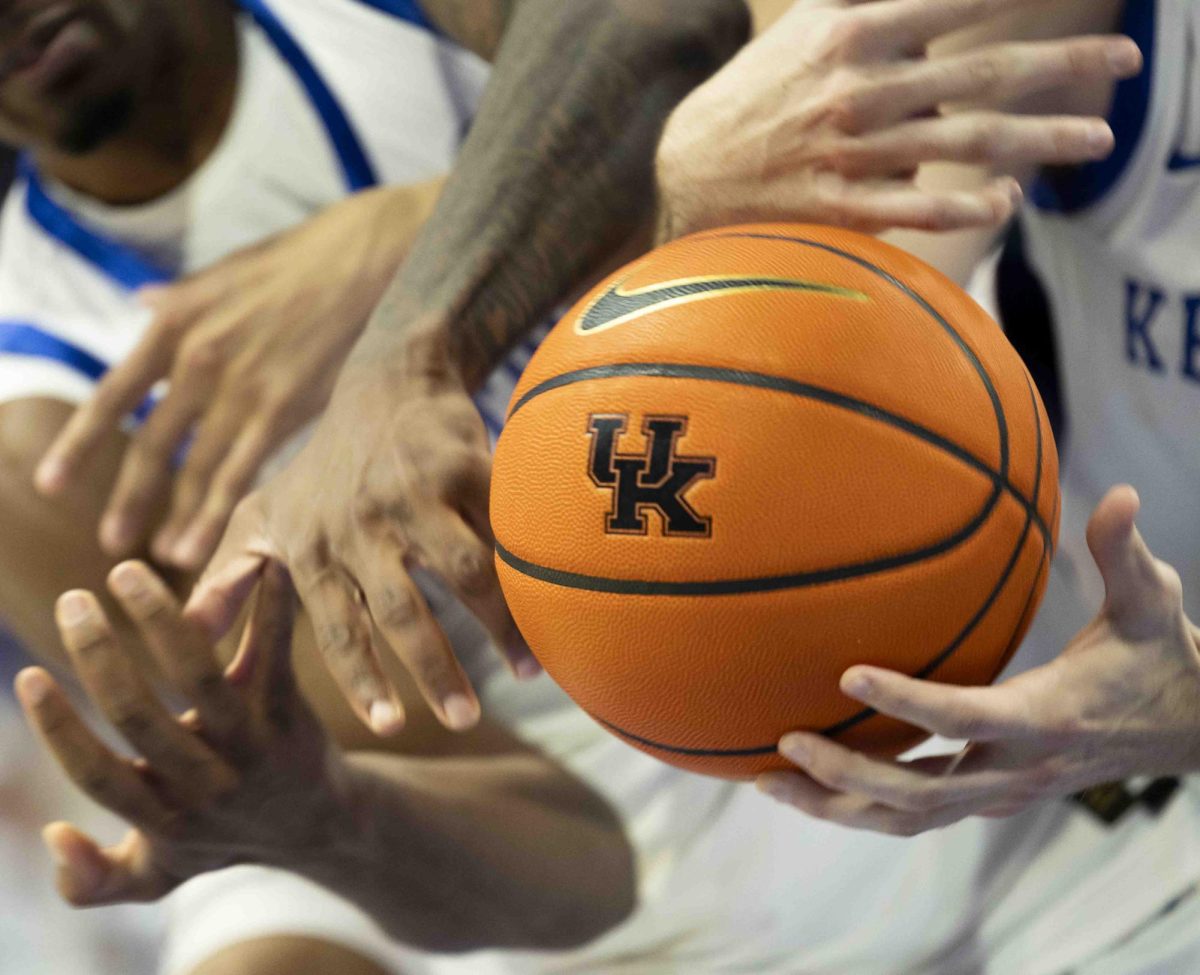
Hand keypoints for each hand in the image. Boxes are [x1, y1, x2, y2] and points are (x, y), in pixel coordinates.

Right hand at [15, 560, 349, 905]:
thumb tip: (51, 835)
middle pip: (138, 715)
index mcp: (163, 818)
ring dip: (159, 619)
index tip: (28, 675)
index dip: (57, 728)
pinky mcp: (291, 711)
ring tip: (127, 572)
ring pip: (199, 676)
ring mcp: (253, 745)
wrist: (324, 825)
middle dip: (98, 655)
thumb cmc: (224, 836)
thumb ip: (95, 878)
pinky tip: (257, 560)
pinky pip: (275, 653)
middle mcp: (207, 784)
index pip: (96, 774)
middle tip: (72, 601)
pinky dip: (267, 606)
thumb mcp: (159, 874)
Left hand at [34, 182, 442, 569]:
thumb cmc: (297, 262)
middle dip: (127, 497)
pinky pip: (239, 471)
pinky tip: (196, 545)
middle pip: (150, 443)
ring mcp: (239, 387)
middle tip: (111, 540)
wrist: (363, 259)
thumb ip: (177, 296)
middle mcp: (196, 359)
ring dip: (173, 517)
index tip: (53, 483)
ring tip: (160, 555)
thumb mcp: (220, 273)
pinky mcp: (283, 407)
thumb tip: (139, 299)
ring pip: (194, 468)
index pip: (114, 396)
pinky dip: (213, 513)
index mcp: (173, 324)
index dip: (79, 443)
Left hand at [186, 338, 537, 737]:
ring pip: (465, 572)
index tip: (388, 727)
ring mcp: (417, 492)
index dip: (361, 678)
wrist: (387, 377)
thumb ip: (228, 575)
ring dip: (499, 625)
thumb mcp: (263, 513)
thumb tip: (182, 631)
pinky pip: (505, 526)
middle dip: (434, 671)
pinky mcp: (466, 464)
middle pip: (401, 611)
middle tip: (465, 721)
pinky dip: (532, 565)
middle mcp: (362, 524)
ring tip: (530, 671)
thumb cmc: (324, 463)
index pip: (336, 627)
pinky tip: (560, 602)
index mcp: (315, 547)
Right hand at [655, 0, 1142, 238]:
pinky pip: (911, 206)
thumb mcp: (806, 26)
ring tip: (1095, 138)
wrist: (686, 171)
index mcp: (852, 33)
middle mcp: (860, 90)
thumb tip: (938, 8)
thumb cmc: (756, 93)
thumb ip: (869, 3)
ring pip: (963, 142)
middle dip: (1064, 65)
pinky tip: (1003, 203)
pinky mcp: (837, 208)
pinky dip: (960, 204)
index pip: (956, 2)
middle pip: (983, 72)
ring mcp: (851, 153)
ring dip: (1039, 139)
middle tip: (1128, 59)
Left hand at [757, 486, 1199, 835]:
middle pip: (920, 793)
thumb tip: (1124, 490)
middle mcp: (1017, 769)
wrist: (1187, 731)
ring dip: (838, 805)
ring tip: (767, 782)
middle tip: (783, 740)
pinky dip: (860, 804)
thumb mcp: (1152, 603)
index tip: (847, 671)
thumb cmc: (1159, 658)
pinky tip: (811, 781)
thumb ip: (1126, 552)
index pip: (966, 714)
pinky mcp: (988, 796)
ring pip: (908, 819)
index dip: (908, 699)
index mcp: (1046, 718)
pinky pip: (915, 813)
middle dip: (847, 773)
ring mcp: (1000, 792)